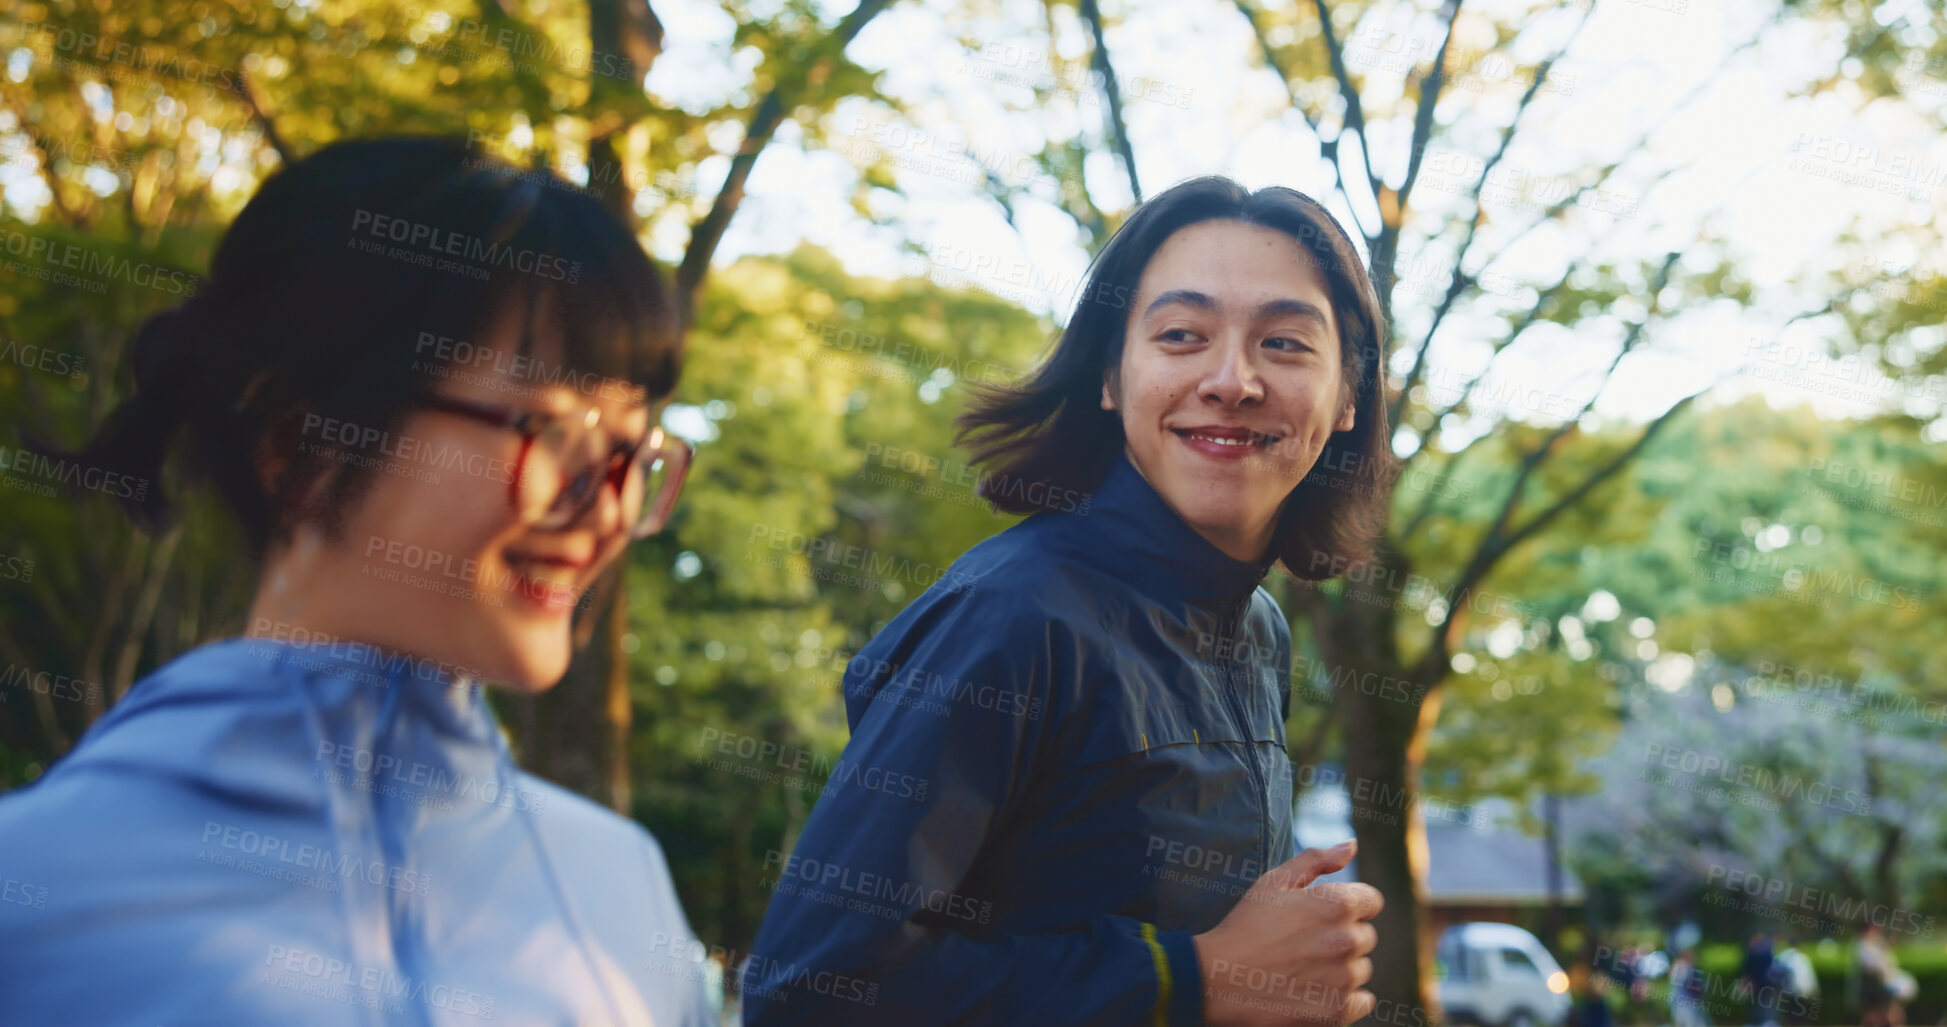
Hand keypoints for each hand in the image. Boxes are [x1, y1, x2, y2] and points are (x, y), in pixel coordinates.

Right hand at [1192, 840, 1382, 1026]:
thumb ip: (1317, 860)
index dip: (1348, 906)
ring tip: (1303, 969)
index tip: (1322, 917)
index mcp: (1338, 904)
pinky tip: (1314, 991)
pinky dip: (1345, 998)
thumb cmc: (1245, 926)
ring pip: (1361, 969)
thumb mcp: (1273, 882)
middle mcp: (1348, 940)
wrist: (1217, 979)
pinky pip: (1363, 1001)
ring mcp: (1345, 979)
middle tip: (1304, 945)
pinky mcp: (1338, 1011)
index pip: (1372, 901)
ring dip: (1341, 969)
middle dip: (1342, 937)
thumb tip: (1352, 845)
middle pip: (1366, 937)